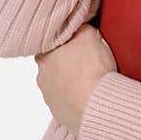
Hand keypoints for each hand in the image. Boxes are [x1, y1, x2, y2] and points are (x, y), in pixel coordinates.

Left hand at [34, 22, 117, 138]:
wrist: (98, 105)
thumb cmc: (92, 71)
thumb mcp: (90, 34)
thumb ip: (80, 27)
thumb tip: (78, 25)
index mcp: (44, 55)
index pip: (50, 44)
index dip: (64, 43)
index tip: (77, 44)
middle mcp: (42, 77)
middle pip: (54, 65)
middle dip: (68, 63)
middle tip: (88, 62)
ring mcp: (50, 97)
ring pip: (60, 85)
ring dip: (72, 83)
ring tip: (91, 81)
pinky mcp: (60, 114)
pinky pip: (67, 103)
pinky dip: (77, 99)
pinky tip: (90, 96)